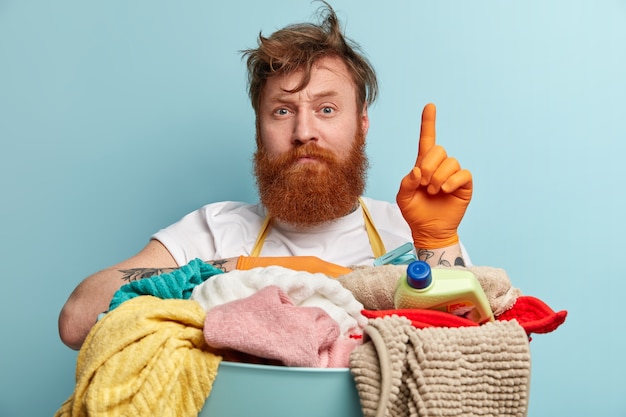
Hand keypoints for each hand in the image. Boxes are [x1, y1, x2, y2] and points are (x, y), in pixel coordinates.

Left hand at [396, 103, 472, 248]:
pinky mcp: (464, 185)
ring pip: (450, 162)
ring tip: (433, 191)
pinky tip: (444, 190)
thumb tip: (418, 170)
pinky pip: (462, 174)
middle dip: (428, 166)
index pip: (426, 140)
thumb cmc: (415, 213)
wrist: (429, 231)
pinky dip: (451, 181)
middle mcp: (439, 166)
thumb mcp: (403, 197)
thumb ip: (406, 182)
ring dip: (438, 177)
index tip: (430, 106)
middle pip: (438, 150)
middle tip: (424, 184)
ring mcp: (453, 175)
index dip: (428, 123)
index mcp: (423, 165)